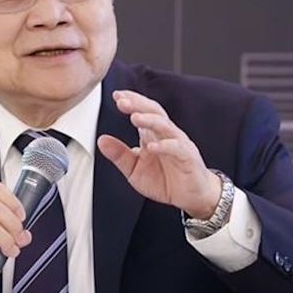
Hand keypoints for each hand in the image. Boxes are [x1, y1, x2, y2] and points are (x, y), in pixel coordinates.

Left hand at [97, 90, 221, 218]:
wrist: (191, 196)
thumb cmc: (165, 180)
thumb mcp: (135, 170)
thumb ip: (119, 155)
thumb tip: (101, 140)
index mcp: (153, 134)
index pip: (143, 111)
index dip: (131, 101)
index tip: (116, 95)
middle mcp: (166, 135)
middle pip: (154, 112)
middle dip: (138, 105)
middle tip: (122, 101)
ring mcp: (179, 144)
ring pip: (165, 126)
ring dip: (150, 120)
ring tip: (135, 118)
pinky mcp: (188, 158)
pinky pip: (177, 148)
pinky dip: (164, 146)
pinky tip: (152, 146)